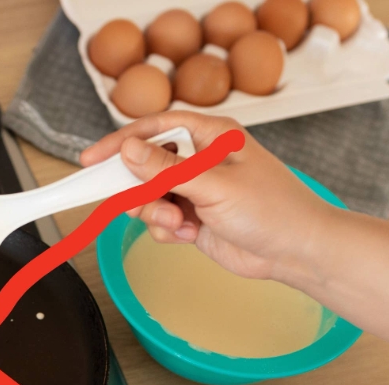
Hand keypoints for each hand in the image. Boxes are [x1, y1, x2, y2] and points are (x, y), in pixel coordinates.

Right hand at [80, 111, 335, 283]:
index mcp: (209, 136)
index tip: (91, 161)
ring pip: (148, 197)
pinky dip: (167, 231)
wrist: (296, 251)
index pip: (153, 129)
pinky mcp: (193, 218)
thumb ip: (167, 169)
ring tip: (179, 225)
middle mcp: (199, 159)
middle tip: (137, 204)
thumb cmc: (273, 209)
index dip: (120, 143)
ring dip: (155, 215)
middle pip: (144, 165)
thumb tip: (129, 151)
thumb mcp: (214, 185)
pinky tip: (190, 235)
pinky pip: (159, 221)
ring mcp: (195, 190)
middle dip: (140, 190)